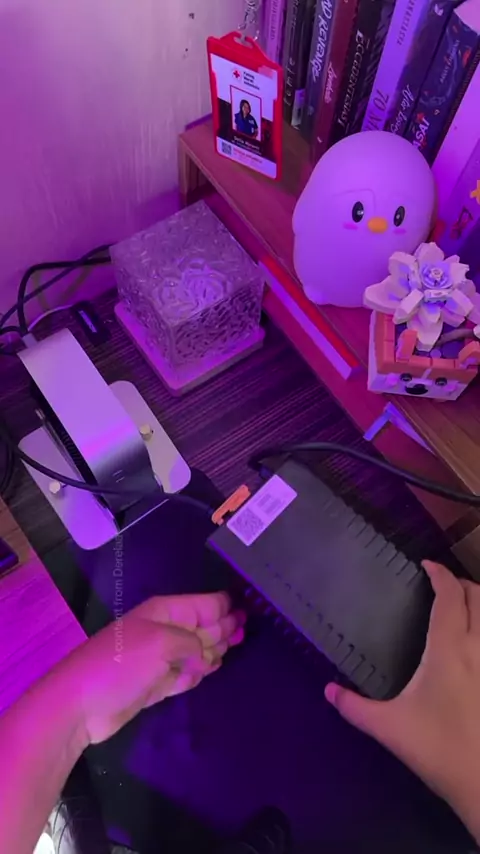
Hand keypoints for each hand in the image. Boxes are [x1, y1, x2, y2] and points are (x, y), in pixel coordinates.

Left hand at [58, 593, 244, 744]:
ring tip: (235, 645)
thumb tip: (209, 654)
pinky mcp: (154, 686)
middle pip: (201, 626)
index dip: (227, 606)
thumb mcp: (163, 643)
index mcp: (165, 613)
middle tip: (249, 627)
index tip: (252, 606)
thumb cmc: (121, 664)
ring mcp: (158, 660)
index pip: (204, 604)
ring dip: (213, 650)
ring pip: (195, 651)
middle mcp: (164, 632)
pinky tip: (209, 670)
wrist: (80, 705)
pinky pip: (183, 675)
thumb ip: (193, 643)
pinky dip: (196, 673)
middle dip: (224, 626)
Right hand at [325, 562, 479, 840]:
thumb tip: (327, 690)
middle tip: (443, 587)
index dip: (439, 573)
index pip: (450, 595)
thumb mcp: (388, 727)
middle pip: (479, 596)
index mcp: (448, 648)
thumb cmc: (437, 749)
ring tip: (464, 610)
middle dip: (463, 584)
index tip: (426, 565)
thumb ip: (354, 706)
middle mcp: (478, 646)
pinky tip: (474, 643)